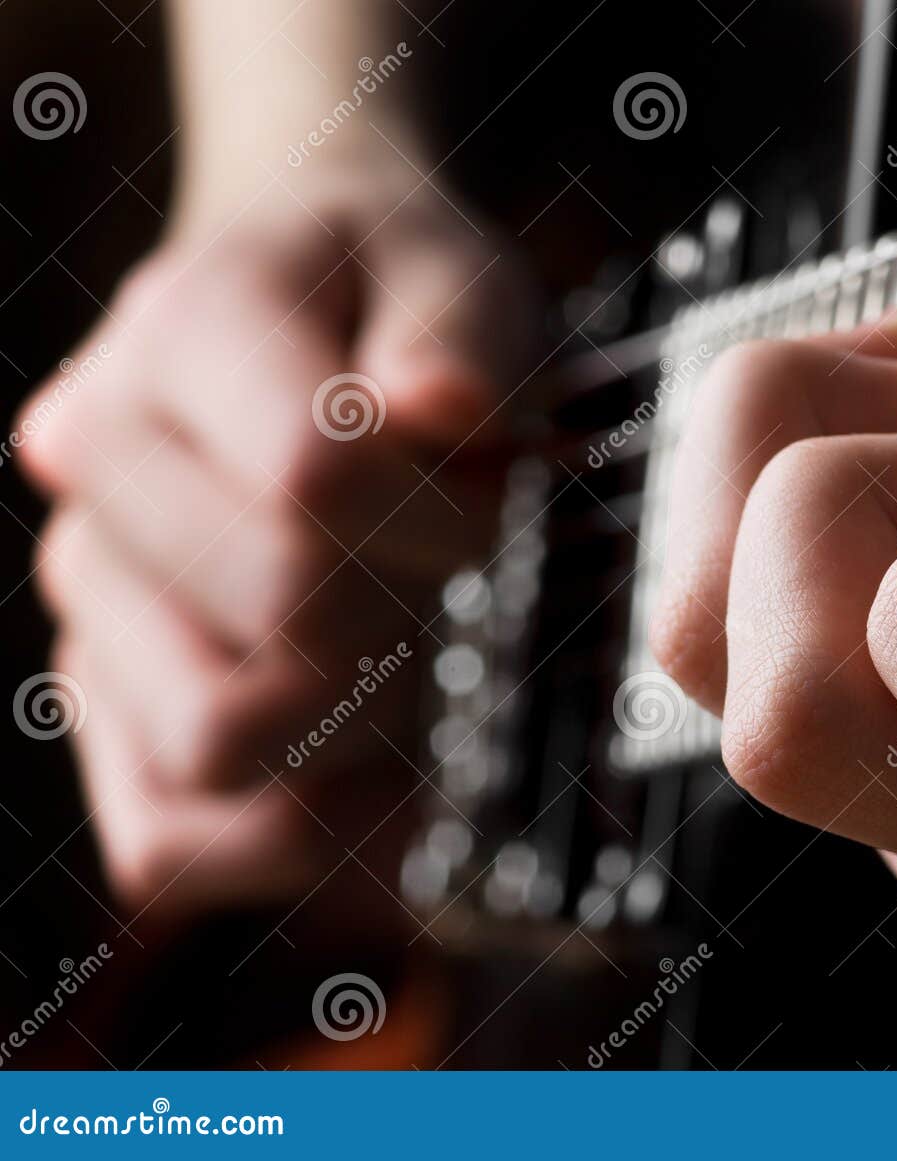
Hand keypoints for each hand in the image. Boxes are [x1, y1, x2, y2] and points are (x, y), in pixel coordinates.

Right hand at [17, 158, 532, 920]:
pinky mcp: (101, 688)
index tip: (488, 506)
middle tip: (444, 573)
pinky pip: (167, 840)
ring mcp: (85, 584)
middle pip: (278, 614)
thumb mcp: (460, 273)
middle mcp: (97, 458)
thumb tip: (437, 408)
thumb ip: (462, 335)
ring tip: (397, 651)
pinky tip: (380, 778)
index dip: (443, 518)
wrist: (299, 297)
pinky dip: (291, 838)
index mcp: (184, 333)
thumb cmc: (392, 295)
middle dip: (411, 607)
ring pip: (215, 740)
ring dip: (356, 722)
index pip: (313, 480)